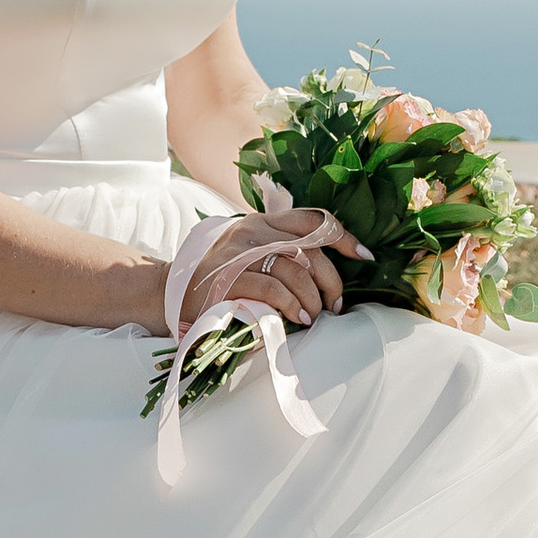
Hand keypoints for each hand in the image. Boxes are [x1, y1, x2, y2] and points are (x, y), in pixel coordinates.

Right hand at [178, 205, 363, 333]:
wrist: (172, 294)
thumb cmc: (221, 279)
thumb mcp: (251, 256)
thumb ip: (282, 253)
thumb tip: (328, 272)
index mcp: (262, 222)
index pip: (312, 219)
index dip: (342, 236)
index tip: (364, 256)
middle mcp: (252, 230)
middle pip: (310, 249)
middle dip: (331, 280)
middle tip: (335, 304)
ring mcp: (238, 253)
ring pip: (294, 270)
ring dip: (312, 299)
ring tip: (314, 316)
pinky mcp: (227, 279)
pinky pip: (272, 288)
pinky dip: (290, 304)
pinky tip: (297, 318)